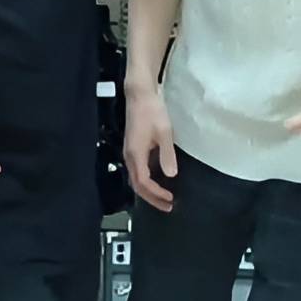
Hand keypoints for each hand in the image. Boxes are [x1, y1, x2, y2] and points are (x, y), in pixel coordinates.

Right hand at [124, 88, 176, 211]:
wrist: (140, 94)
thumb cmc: (152, 111)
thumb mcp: (164, 132)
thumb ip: (167, 155)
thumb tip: (171, 175)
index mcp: (136, 154)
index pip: (143, 183)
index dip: (156, 194)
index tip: (171, 199)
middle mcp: (129, 156)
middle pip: (137, 185)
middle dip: (152, 198)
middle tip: (168, 206)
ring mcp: (129, 152)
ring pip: (136, 179)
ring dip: (149, 191)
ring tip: (164, 198)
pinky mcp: (132, 148)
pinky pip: (137, 171)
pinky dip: (146, 181)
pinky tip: (157, 181)